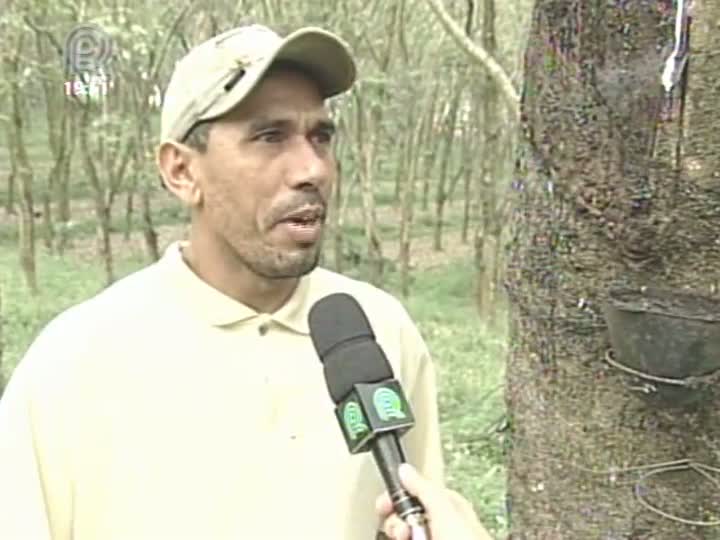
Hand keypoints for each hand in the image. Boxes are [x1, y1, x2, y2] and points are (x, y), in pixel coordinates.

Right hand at [375, 464, 493, 539]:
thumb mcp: (445, 509)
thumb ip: (424, 487)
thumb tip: (404, 468)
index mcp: (446, 504)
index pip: (412, 490)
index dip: (396, 496)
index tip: (384, 505)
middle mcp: (439, 522)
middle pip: (404, 513)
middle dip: (397, 520)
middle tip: (403, 531)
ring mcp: (432, 536)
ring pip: (403, 531)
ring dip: (399, 533)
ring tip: (408, 539)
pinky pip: (408, 538)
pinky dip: (404, 539)